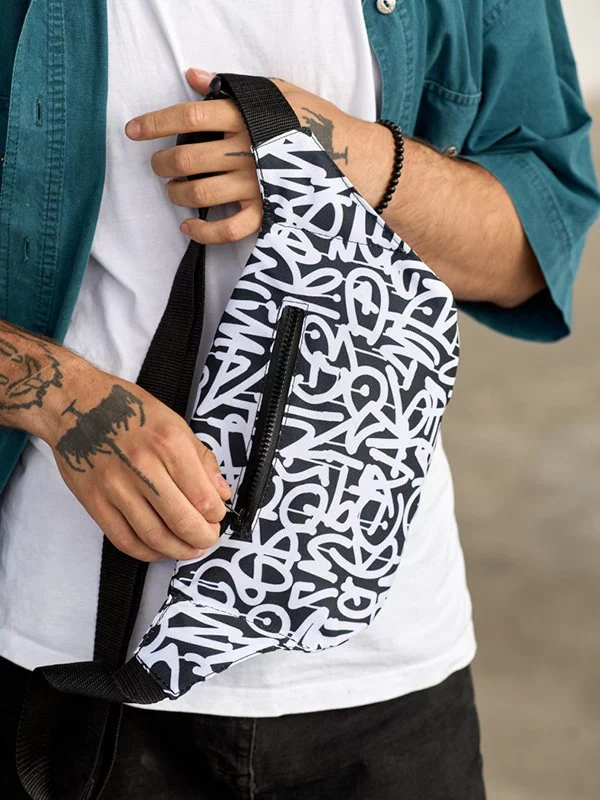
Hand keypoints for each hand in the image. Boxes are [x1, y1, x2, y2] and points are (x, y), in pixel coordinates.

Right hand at [47, 355, 231, 562]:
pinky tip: (159, 548)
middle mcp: (143, 467)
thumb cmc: (127, 410)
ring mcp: (115, 487)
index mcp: (168, 444)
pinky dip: (147, 552)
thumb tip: (221, 493)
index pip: (203, 497)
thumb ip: (201, 460)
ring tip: (189, 548)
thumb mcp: (175, 423)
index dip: (216, 516)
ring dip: (178, 550)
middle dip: (203, 538)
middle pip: (182, 522)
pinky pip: (124, 540)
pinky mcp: (94, 502)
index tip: (217, 517)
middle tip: (208, 538)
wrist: (76, 405)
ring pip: (154, 537)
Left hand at [125, 68, 392, 244]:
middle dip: (162, 164)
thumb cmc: (315, 122)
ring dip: (176, 194)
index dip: (154, 123)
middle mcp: (245, 150)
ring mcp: (255, 184)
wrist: (356, 158)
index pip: (187, 117)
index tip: (132, 130)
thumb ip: (232, 88)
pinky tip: (188, 228)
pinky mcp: (267, 213)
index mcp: (245, 116)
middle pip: (186, 157)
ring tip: (173, 192)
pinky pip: (227, 230)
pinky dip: (202, 232)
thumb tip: (191, 76)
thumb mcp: (277, 93)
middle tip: (159, 166)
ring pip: (199, 192)